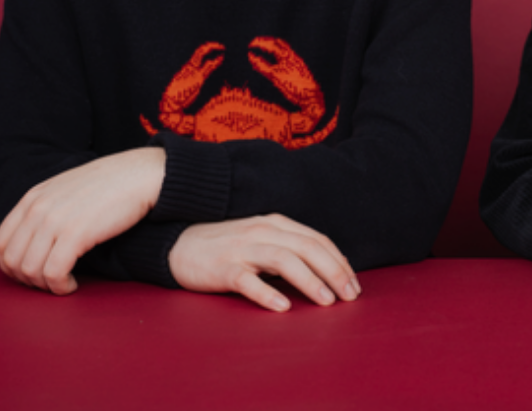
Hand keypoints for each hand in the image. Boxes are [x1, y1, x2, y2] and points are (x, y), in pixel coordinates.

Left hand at [0, 147, 165, 294]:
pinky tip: (73, 284)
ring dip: (45, 286)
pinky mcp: (75, 234)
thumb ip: (43, 210)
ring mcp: (54, 220)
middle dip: (27, 280)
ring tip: (64, 283)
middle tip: (49, 283)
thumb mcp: (63, 192)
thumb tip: (32, 241)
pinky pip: (53, 273)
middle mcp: (37, 208)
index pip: (0, 242)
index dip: (11, 266)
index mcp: (31, 198)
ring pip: (30, 270)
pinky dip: (60, 286)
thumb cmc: (106, 187)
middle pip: (11, 260)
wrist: (137, 175)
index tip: (32, 274)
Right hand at [167, 214, 358, 311]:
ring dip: (310, 280)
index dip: (339, 262)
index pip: (316, 239)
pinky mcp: (222, 268)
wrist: (177, 245)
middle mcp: (261, 231)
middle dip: (334, 272)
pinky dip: (267, 293)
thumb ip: (287, 248)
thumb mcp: (260, 239)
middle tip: (350, 297)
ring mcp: (241, 249)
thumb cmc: (224, 246)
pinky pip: (247, 280)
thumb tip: (324, 272)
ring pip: (284, 260)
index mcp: (274, 223)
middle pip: (307, 247)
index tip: (354, 285)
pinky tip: (282, 307)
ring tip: (327, 302)